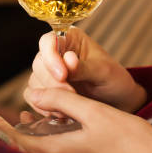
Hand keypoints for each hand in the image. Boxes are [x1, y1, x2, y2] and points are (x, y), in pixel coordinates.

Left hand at [0, 86, 151, 152]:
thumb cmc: (130, 140)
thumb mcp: (94, 113)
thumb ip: (62, 101)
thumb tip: (33, 93)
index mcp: (59, 151)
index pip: (19, 141)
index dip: (1, 129)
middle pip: (28, 148)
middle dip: (13, 131)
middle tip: (1, 118)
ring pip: (44, 150)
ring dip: (32, 135)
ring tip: (23, 119)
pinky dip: (50, 139)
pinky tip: (56, 127)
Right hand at [28, 27, 146, 114]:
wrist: (117, 101)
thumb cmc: (114, 80)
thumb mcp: (104, 72)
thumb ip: (85, 67)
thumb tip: (68, 60)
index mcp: (69, 39)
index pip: (48, 42)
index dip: (51, 58)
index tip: (63, 76)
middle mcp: (55, 53)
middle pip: (39, 63)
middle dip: (53, 83)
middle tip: (72, 96)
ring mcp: (48, 72)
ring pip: (34, 82)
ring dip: (49, 97)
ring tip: (70, 108)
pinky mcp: (45, 90)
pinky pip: (34, 97)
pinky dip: (44, 107)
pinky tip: (61, 114)